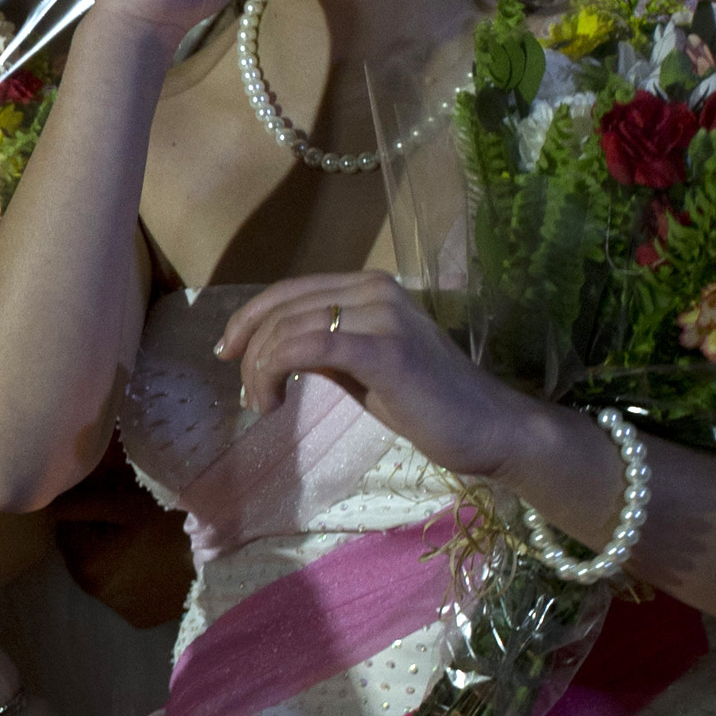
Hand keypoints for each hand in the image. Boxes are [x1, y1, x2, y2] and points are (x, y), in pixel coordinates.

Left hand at [215, 270, 547, 479]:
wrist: (489, 428)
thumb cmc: (426, 403)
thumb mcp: (362, 366)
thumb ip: (321, 345)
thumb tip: (270, 346)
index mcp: (371, 287)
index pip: (289, 290)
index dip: (248, 319)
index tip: (227, 353)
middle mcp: (376, 290)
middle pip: (282, 308)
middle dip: (249, 352)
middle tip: (247, 395)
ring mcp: (383, 316)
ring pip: (288, 329)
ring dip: (259, 370)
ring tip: (262, 405)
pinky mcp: (385, 350)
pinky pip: (308, 347)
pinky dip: (276, 371)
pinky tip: (274, 402)